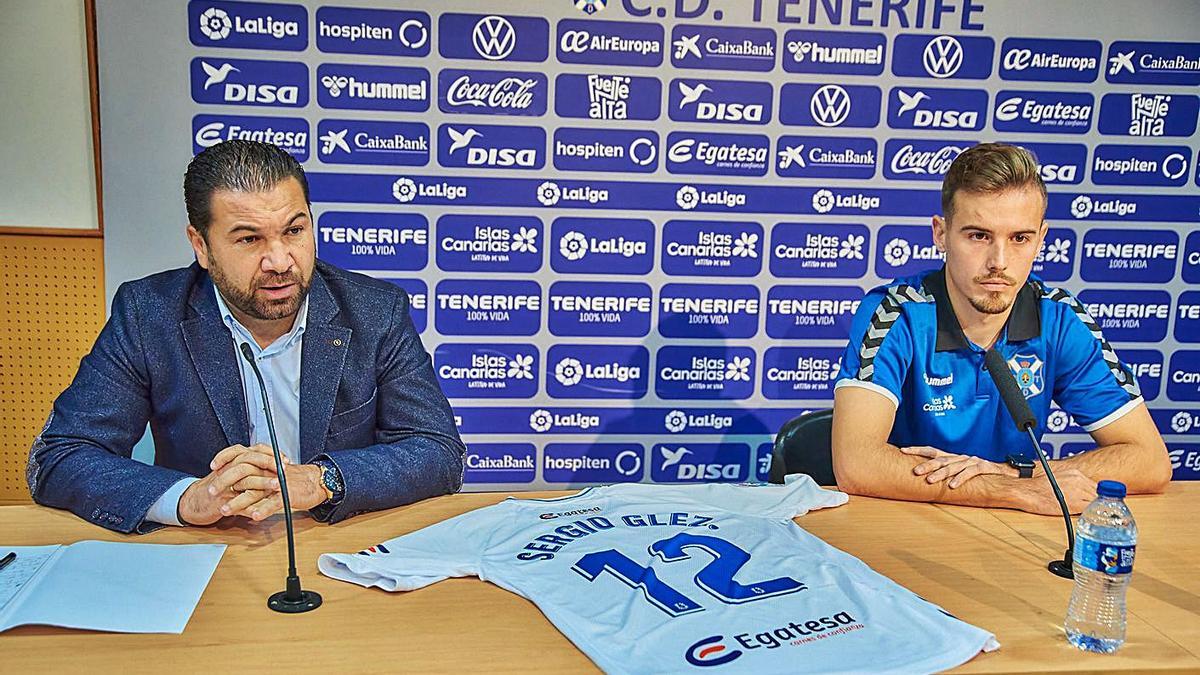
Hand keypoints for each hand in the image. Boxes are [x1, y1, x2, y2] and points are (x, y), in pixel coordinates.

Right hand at [178, 444, 283, 525]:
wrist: (194, 501)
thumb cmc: (218, 487)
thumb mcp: (235, 472)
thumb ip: (253, 467)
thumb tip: (278, 465)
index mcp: (235, 460)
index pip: (256, 450)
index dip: (272, 453)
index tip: (286, 460)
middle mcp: (230, 468)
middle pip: (251, 459)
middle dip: (269, 463)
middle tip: (284, 469)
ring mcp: (225, 484)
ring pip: (246, 479)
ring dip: (263, 482)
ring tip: (277, 485)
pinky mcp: (221, 501)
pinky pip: (238, 503)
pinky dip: (250, 507)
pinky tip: (261, 510)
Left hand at [223, 463, 327, 521]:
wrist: (315, 481)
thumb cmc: (292, 478)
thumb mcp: (270, 471)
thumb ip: (254, 472)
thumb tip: (233, 476)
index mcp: (264, 462)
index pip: (241, 453)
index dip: (225, 457)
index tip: (213, 467)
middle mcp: (269, 469)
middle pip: (242, 472)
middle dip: (224, 483)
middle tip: (211, 492)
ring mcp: (277, 482)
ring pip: (254, 491)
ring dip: (238, 501)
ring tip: (226, 510)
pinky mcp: (288, 494)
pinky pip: (273, 502)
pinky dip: (263, 509)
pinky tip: (254, 516)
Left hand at [901, 445, 1016, 487]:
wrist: (1003, 472)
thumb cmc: (977, 473)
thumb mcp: (958, 471)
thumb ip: (944, 473)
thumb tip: (921, 478)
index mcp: (952, 457)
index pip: (931, 450)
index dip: (917, 449)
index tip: (903, 450)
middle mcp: (959, 457)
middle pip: (940, 459)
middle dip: (926, 465)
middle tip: (915, 471)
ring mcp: (971, 461)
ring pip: (953, 467)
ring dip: (941, 474)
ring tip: (930, 481)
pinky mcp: (982, 467)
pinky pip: (970, 473)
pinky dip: (960, 479)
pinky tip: (952, 486)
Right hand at [1014, 468, 1095, 515]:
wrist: (1025, 491)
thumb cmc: (1034, 488)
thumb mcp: (1056, 480)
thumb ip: (1070, 485)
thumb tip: (1076, 493)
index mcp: (1075, 473)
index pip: (1093, 486)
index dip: (1093, 495)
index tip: (1093, 502)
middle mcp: (1079, 480)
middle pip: (1097, 493)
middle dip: (1095, 502)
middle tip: (1093, 510)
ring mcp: (1078, 491)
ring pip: (1095, 502)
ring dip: (1093, 509)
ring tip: (1087, 515)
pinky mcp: (1075, 504)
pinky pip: (1090, 511)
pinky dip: (1089, 515)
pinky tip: (1084, 518)